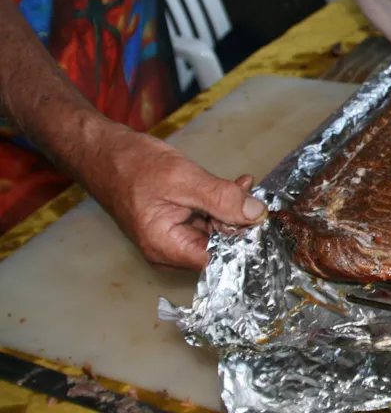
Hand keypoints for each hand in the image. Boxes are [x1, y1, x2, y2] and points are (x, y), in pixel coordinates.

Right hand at [82, 123, 267, 270]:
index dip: (245, 246)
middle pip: (219, 248)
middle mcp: (169, 251)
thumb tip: (257, 214)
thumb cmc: (132, 164)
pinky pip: (206, 220)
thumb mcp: (184, 179)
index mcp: (167, 247)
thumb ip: (222, 198)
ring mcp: (171, 238)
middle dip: (241, 223)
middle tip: (256, 197)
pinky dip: (221, 204)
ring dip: (233, 211)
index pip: (218, 262)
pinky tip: (236, 186)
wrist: (102, 150)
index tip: (267, 227)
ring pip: (216, 232)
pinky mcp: (175, 224)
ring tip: (245, 186)